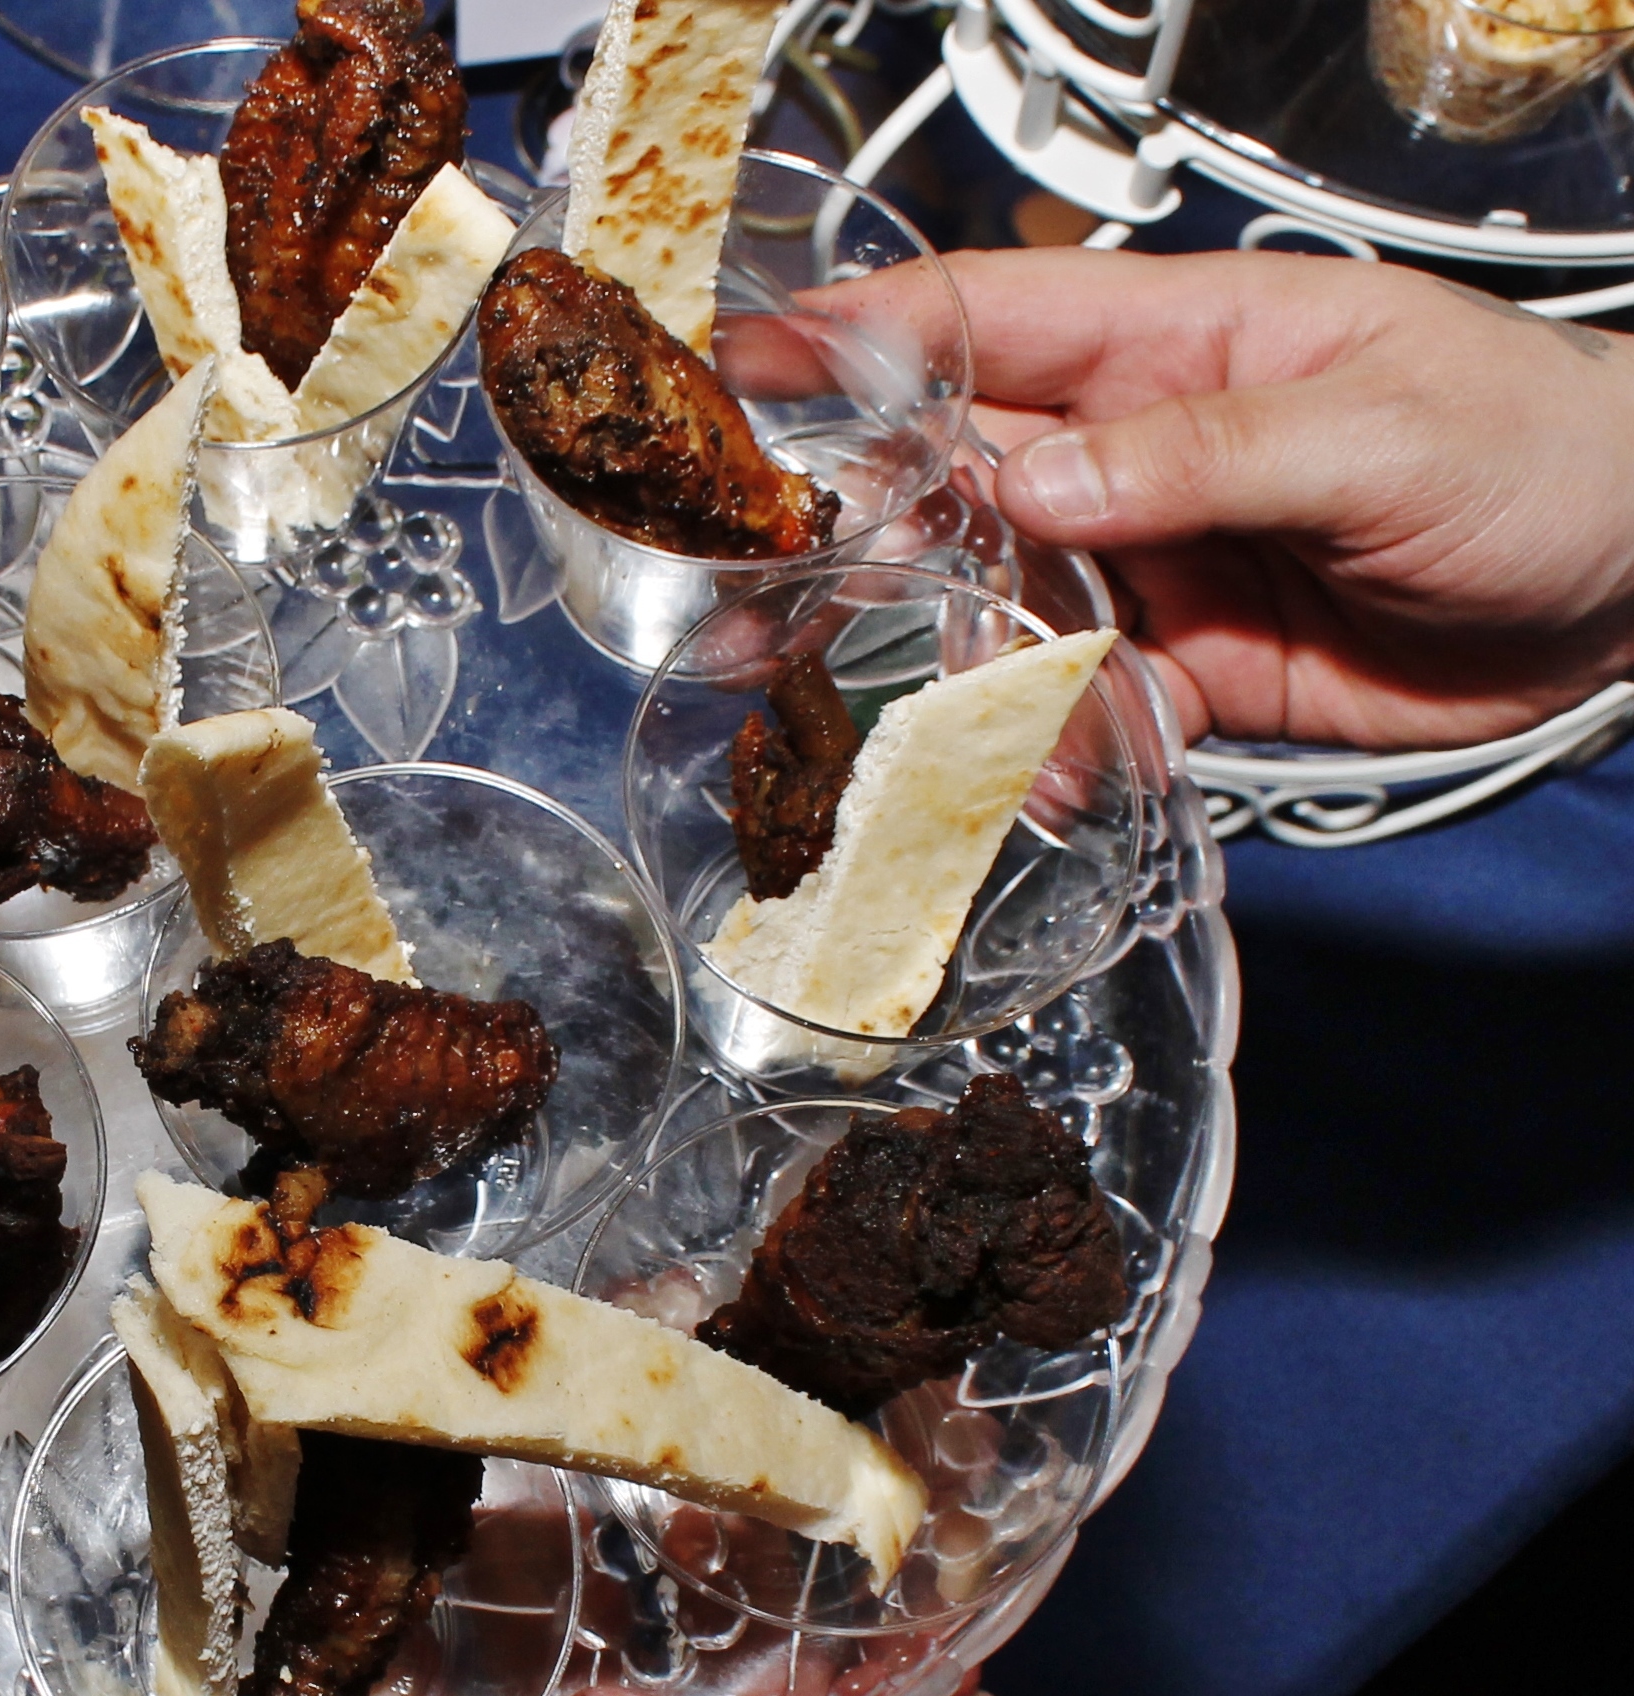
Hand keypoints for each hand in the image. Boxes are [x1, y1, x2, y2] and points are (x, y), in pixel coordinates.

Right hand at [814, 247, 1633, 749]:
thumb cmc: (1542, 449)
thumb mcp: (1384, 432)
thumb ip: (1206, 456)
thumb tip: (1041, 487)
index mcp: (1176, 344)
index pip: (982, 324)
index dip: (851, 342)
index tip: (742, 377)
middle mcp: (1139, 454)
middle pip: (953, 487)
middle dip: (853, 546)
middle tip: (753, 617)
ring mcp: (1153, 564)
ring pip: (1003, 617)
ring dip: (957, 682)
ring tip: (930, 747)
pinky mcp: (1183, 667)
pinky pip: (1081, 710)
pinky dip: (1053, 752)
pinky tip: (1053, 783)